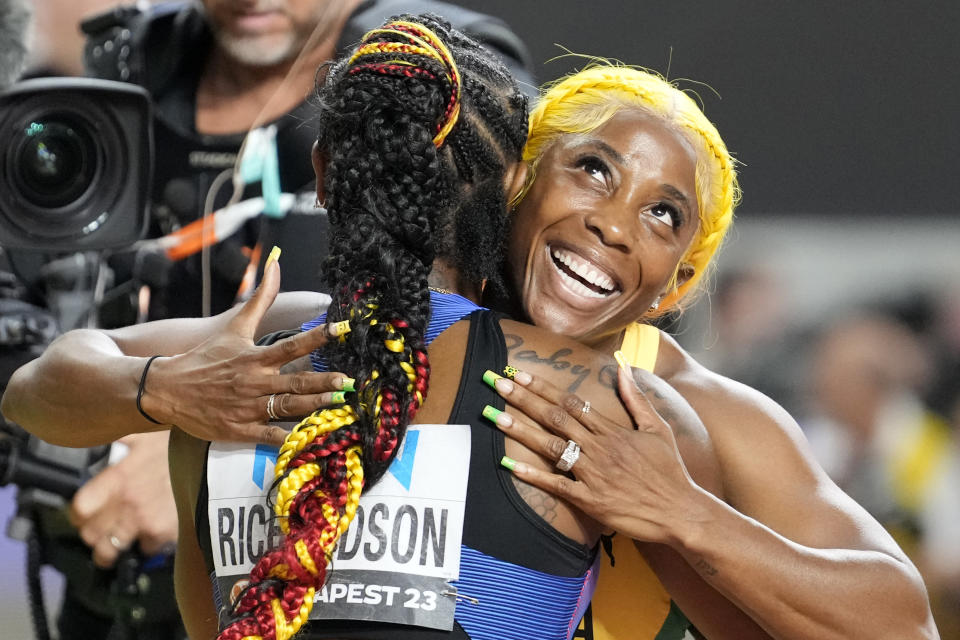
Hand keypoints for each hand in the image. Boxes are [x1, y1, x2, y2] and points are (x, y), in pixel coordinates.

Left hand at [69, 431, 176, 567]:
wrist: (216, 461)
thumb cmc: (181, 444)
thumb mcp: (146, 433)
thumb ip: (119, 438)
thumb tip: (96, 433)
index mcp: (118, 478)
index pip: (80, 509)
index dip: (79, 513)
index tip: (85, 512)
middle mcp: (127, 504)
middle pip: (90, 535)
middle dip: (93, 532)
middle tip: (100, 527)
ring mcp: (145, 522)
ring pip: (110, 551)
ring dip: (111, 546)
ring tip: (117, 540)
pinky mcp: (165, 534)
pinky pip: (144, 550)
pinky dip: (145, 543)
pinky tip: (150, 531)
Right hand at [141, 259, 350, 445]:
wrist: (167, 389)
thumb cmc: (206, 358)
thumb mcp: (234, 328)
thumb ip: (260, 299)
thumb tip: (275, 264)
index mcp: (255, 358)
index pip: (291, 345)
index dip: (316, 338)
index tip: (339, 331)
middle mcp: (254, 382)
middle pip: (295, 382)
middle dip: (323, 382)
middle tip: (348, 382)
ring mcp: (247, 408)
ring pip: (287, 408)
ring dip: (314, 407)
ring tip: (339, 405)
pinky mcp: (238, 430)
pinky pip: (268, 435)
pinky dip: (287, 438)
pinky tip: (308, 439)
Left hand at [487, 366, 704, 543]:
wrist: (681, 511)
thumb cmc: (670, 470)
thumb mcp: (658, 428)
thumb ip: (636, 398)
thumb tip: (623, 367)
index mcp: (612, 431)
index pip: (571, 402)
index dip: (542, 387)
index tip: (519, 374)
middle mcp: (599, 448)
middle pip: (554, 418)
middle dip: (523, 399)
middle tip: (496, 383)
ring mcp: (593, 474)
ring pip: (551, 447)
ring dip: (520, 430)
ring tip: (494, 416)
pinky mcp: (590, 500)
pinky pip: (556, 485)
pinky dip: (532, 474)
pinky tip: (509, 464)